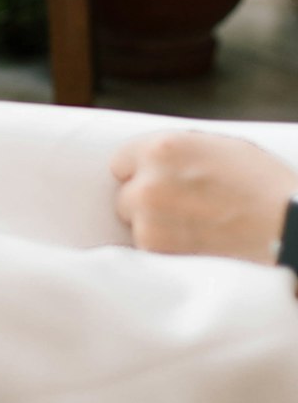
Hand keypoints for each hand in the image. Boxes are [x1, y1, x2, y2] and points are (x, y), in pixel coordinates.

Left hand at [110, 130, 297, 264]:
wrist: (290, 230)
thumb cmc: (263, 186)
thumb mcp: (219, 146)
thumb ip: (179, 150)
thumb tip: (156, 158)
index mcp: (161, 149)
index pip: (121, 162)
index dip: (140, 174)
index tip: (155, 183)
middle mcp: (149, 184)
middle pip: (125, 197)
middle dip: (146, 204)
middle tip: (181, 210)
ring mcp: (151, 223)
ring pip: (136, 228)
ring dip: (155, 230)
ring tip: (194, 231)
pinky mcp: (162, 257)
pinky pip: (149, 254)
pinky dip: (166, 253)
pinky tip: (196, 247)